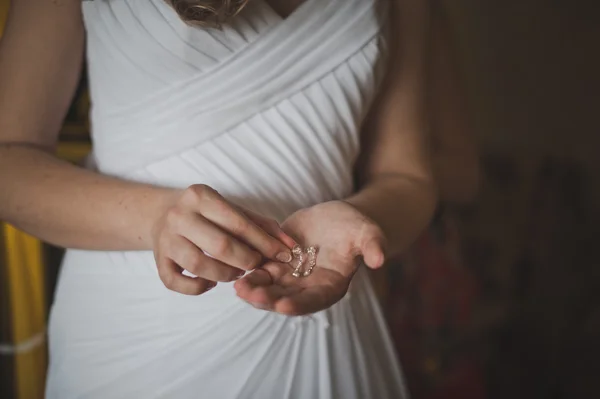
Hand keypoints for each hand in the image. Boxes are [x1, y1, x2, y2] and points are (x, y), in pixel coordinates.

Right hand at [152, 185, 295, 294]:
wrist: (161, 213)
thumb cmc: (207, 213)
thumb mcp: (231, 209)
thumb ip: (261, 225)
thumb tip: (290, 245)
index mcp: (200, 197)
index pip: (238, 223)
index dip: (264, 243)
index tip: (283, 255)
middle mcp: (179, 216)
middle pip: (219, 246)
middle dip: (246, 260)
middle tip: (256, 265)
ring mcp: (166, 239)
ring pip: (199, 265)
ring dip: (224, 274)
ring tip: (236, 272)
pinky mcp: (158, 260)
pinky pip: (176, 282)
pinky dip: (197, 287)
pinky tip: (210, 282)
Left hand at [234, 200, 385, 314]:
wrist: (337, 219)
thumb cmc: (356, 228)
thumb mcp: (367, 233)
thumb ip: (373, 246)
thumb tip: (379, 260)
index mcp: (330, 287)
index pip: (313, 301)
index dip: (298, 304)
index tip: (282, 305)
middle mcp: (307, 287)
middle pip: (285, 298)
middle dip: (267, 299)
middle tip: (250, 294)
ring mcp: (290, 277)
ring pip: (269, 287)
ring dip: (253, 289)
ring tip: (238, 285)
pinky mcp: (276, 263)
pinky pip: (260, 270)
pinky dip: (248, 271)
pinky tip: (234, 269)